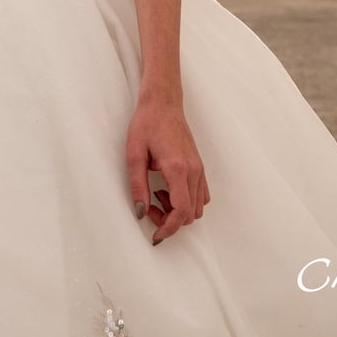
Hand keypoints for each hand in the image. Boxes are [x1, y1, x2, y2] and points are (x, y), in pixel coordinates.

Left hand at [126, 95, 210, 245]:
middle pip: (191, 214)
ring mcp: (199, 168)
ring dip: (179, 211)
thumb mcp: (134, 154)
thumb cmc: (147, 123)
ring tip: (158, 195)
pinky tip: (169, 189)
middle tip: (149, 206)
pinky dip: (187, 201)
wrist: (163, 101)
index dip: (168, 229)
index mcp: (178, 169)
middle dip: (170, 220)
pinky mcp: (199, 165)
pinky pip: (201, 195)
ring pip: (198, 207)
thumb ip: (137, 186)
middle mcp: (194, 171)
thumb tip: (140, 212)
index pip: (181, 212)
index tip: (155, 234)